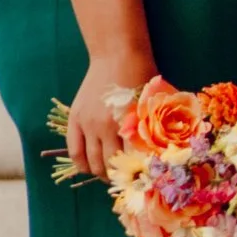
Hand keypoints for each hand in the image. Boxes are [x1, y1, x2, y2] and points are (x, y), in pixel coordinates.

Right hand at [59, 44, 153, 180]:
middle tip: (126, 181)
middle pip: (111, 164)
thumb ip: (156, 127)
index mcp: (130, 124)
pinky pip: (74, 149)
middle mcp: (107, 126)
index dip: (139, 173)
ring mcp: (88, 123)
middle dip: (119, 177)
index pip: (134, 160)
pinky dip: (81, 163)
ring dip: (100, 173)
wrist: (117, 55)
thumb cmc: (143, 77)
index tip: (144, 181)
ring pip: (91, 161)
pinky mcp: (76, 119)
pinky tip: (88, 169)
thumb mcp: (154, 102)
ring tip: (109, 176)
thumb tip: (162, 154)